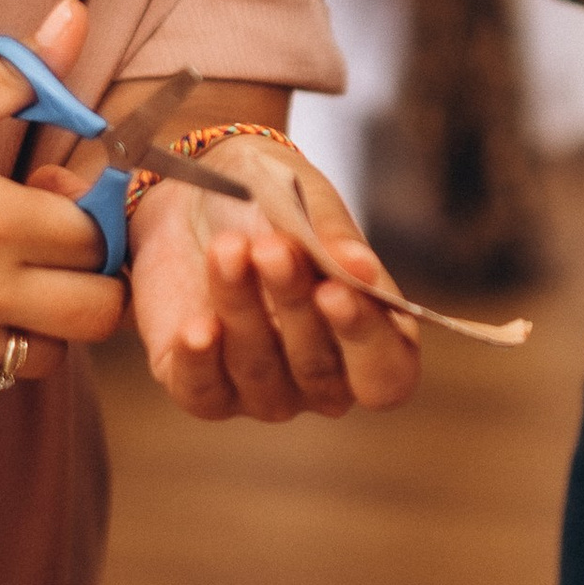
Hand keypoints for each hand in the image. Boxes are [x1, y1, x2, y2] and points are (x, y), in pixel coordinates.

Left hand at [127, 141, 422, 422]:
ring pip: (257, 370)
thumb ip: (334, 239)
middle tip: (270, 248)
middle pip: (317, 369)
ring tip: (227, 248)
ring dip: (240, 307)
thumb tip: (359, 268)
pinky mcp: (206, 391)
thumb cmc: (276, 200)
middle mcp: (324, 379)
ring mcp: (266, 391)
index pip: (387, 373)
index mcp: (372, 338)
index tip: (332, 289)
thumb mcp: (310, 202)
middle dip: (292, 303)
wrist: (200, 192)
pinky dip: (199, 358)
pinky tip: (196, 325)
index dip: (364, 339)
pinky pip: (204, 393)